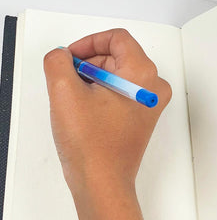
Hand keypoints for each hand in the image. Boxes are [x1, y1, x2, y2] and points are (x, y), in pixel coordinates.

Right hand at [43, 29, 171, 198]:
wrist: (103, 181)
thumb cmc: (90, 142)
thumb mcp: (65, 92)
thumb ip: (58, 61)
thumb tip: (63, 56)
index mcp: (143, 74)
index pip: (118, 38)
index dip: (90, 42)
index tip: (71, 56)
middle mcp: (155, 86)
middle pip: (119, 56)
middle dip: (90, 62)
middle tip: (69, 77)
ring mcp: (151, 103)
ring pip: (120, 74)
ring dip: (95, 77)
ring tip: (76, 96)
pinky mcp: (145, 116)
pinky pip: (124, 91)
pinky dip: (104, 90)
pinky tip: (87, 106)